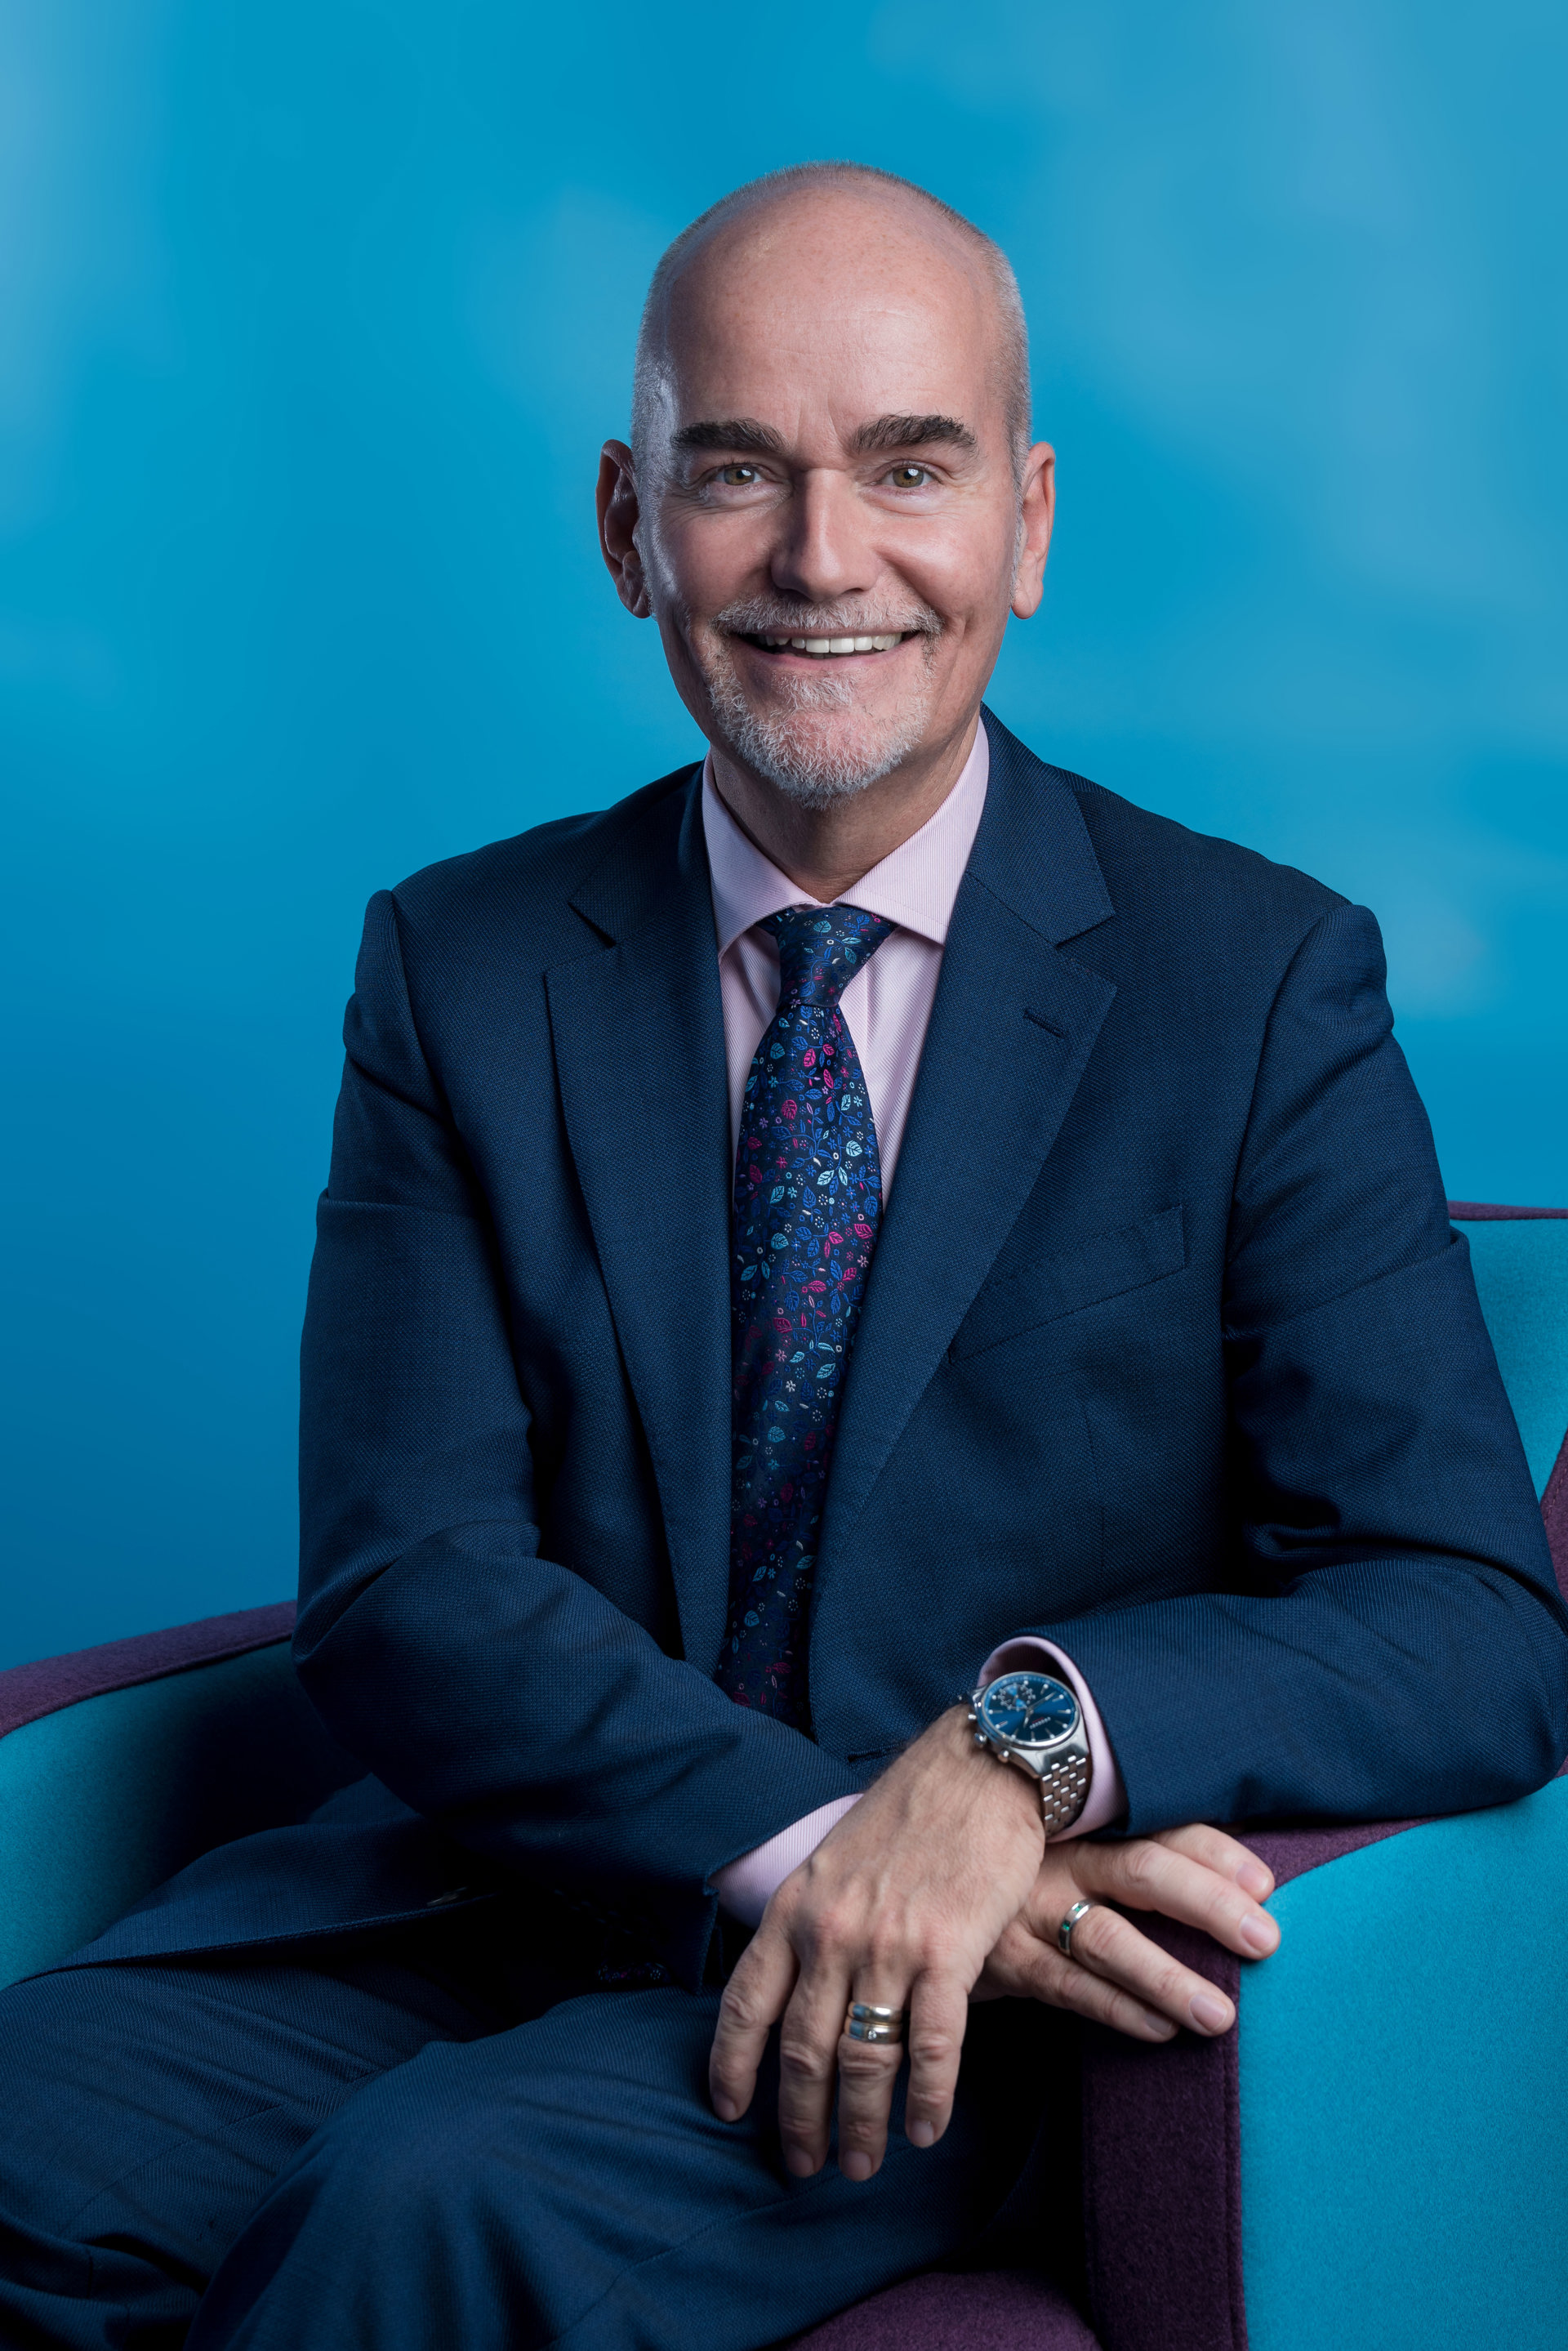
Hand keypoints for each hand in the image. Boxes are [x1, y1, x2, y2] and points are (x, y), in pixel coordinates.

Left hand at [708, 1706, 1044, 2181]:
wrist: (979, 1767)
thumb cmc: (910, 1812)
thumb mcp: (833, 1860)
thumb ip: (810, 1920)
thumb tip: (793, 1982)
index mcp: (794, 1908)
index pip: (744, 2005)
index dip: (732, 2067)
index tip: (731, 2112)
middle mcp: (830, 1932)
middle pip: (802, 2050)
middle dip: (799, 2119)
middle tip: (804, 2166)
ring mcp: (888, 1944)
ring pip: (862, 2060)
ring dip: (861, 2124)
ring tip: (862, 2164)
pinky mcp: (950, 1951)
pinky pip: (933, 2046)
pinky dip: (927, 2099)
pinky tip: (925, 2131)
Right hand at [972, 1824, 1279, 2040]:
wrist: (932, 1890)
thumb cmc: (1027, 1864)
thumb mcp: (1073, 1836)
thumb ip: (1140, 1839)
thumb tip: (1241, 1834)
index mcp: (1085, 1818)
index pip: (1161, 1826)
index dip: (1215, 1853)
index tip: (1266, 1885)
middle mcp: (1060, 1857)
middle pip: (1144, 1871)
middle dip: (1209, 1905)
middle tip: (1265, 1942)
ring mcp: (1029, 1907)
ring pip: (1109, 1939)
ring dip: (1168, 1979)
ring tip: (1221, 2015)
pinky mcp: (1005, 1958)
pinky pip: (1068, 1988)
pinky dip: (1117, 2009)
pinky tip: (1161, 2030)